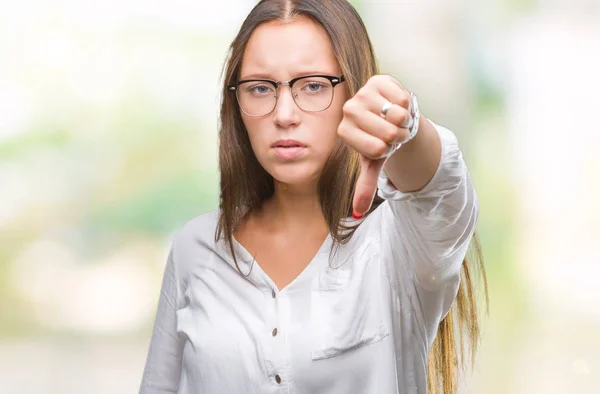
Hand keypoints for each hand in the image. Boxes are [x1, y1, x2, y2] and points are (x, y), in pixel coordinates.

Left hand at [337, 75, 413, 217]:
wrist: (388, 114)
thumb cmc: (379, 141)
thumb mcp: (373, 164)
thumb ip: (365, 188)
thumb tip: (357, 215)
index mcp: (344, 132)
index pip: (377, 149)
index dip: (388, 149)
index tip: (383, 145)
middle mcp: (349, 110)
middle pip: (389, 133)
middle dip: (398, 136)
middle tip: (392, 132)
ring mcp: (362, 92)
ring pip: (398, 115)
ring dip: (404, 120)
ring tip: (395, 119)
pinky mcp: (378, 79)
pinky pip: (403, 98)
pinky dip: (407, 104)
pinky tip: (396, 104)